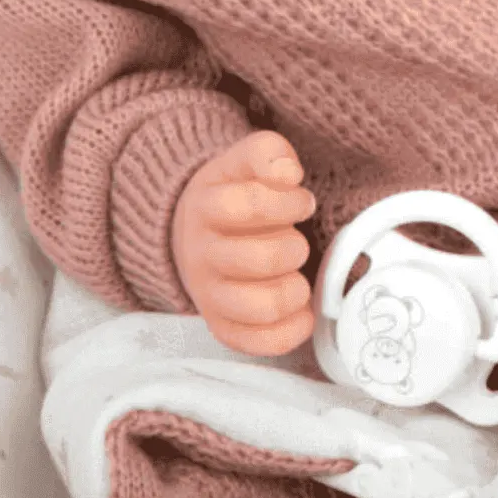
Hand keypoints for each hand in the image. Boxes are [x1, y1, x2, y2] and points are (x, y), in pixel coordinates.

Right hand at [172, 130, 317, 355]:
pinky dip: (290, 331)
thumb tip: (286, 172)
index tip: (302, 202)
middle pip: (260, 260)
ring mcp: (210, 296)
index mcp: (207, 207)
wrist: (195, 232)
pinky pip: (258, 343)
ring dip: (294, 290)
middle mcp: (202, 255)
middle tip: (299, 242)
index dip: (286, 203)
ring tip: (297, 276)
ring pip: (260, 308)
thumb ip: (268, 153)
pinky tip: (301, 310)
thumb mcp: (244, 160)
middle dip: (295, 247)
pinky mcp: (222, 327)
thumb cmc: (236, 193)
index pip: (246, 206)